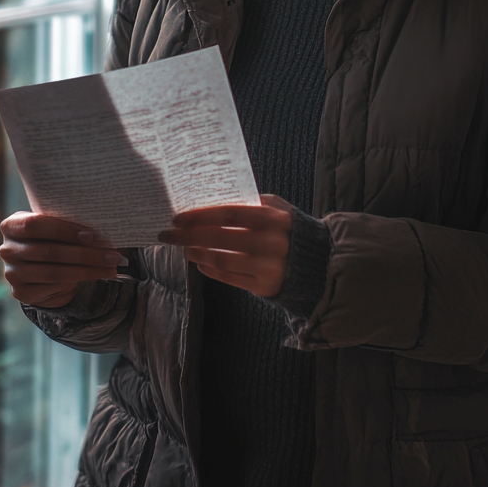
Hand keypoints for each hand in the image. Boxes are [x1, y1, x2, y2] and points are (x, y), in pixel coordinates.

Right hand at [0, 212, 127, 307]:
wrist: (40, 264)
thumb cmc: (52, 237)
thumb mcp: (54, 227)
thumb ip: (67, 225)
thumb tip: (103, 228)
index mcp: (11, 225)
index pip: (34, 225)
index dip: (63, 230)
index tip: (91, 235)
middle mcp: (6, 250)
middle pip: (49, 252)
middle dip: (84, 254)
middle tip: (112, 255)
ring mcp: (11, 273)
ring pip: (54, 272)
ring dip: (87, 270)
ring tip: (111, 267)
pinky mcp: (21, 292)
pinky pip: (53, 286)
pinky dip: (77, 281)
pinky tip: (95, 276)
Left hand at [157, 194, 292, 296]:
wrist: (319, 263)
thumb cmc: (289, 229)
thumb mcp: (278, 209)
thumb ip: (251, 202)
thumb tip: (212, 199)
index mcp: (273, 219)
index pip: (229, 214)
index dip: (201, 215)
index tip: (178, 217)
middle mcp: (271, 243)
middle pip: (219, 237)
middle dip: (188, 235)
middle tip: (167, 234)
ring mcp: (268, 267)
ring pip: (221, 259)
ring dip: (196, 253)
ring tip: (183, 248)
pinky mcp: (265, 287)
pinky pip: (230, 279)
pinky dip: (210, 270)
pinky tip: (199, 262)